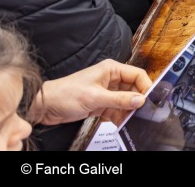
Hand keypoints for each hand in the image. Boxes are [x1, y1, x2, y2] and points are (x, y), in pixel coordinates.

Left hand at [31, 60, 152, 125]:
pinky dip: (119, 117)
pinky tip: (120, 124)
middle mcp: (111, 80)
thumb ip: (119, 100)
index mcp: (111, 70)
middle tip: (142, 115)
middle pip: (133, 89)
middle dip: (137, 102)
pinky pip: (116, 110)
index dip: (145, 87)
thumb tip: (141, 101)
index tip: (149, 101)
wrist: (45, 107)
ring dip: (128, 111)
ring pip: (126, 101)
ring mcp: (106, 93)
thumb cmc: (67, 95)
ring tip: (130, 122)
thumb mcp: (95, 97)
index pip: (137, 75)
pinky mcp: (101, 104)